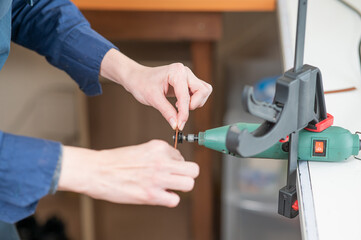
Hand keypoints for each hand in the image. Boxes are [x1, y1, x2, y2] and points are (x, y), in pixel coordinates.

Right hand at [58, 140, 198, 206]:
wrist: (97, 170)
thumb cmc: (117, 161)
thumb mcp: (143, 150)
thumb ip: (161, 156)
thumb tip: (176, 165)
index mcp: (159, 147)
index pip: (182, 157)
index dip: (175, 165)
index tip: (165, 168)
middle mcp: (161, 161)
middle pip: (194, 170)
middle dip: (187, 175)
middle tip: (176, 178)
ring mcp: (157, 178)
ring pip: (189, 185)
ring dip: (181, 187)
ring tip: (169, 187)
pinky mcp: (151, 195)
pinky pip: (175, 200)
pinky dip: (168, 199)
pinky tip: (158, 195)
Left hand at [100, 49, 211, 129]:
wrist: (137, 78)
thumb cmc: (142, 83)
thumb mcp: (153, 99)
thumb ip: (167, 112)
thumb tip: (177, 125)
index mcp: (176, 72)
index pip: (186, 96)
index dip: (184, 113)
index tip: (180, 125)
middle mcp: (185, 72)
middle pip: (203, 91)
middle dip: (193, 104)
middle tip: (179, 110)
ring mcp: (188, 76)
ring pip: (203, 92)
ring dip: (195, 103)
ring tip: (179, 106)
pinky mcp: (187, 82)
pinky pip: (199, 93)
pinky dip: (193, 101)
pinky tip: (180, 104)